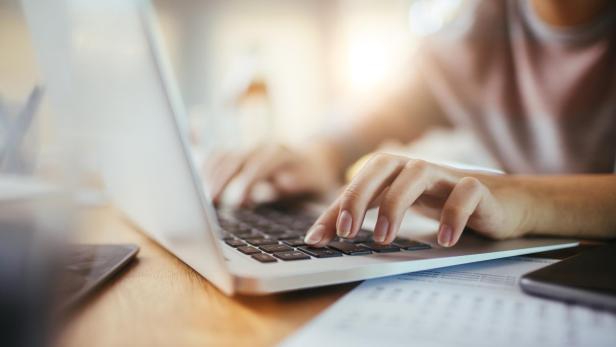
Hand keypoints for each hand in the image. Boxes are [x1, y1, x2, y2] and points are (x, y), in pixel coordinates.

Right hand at [204, 143, 338, 205]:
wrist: (318, 159)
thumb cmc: (319, 180)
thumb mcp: (319, 185)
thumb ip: (301, 185)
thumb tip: (281, 183)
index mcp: (285, 155)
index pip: (262, 163)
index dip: (249, 180)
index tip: (239, 201)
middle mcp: (265, 148)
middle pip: (237, 158)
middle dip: (223, 179)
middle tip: (210, 202)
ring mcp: (252, 150)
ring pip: (225, 156)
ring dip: (211, 176)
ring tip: (202, 200)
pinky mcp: (242, 155)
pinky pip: (219, 156)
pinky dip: (206, 169)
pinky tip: (198, 186)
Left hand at [304, 153, 530, 246]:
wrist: (503, 203)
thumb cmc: (444, 203)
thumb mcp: (401, 208)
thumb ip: (364, 216)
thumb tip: (320, 235)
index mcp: (396, 172)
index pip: (358, 182)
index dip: (335, 208)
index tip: (316, 239)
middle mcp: (417, 168)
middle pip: (382, 165)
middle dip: (359, 196)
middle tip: (346, 232)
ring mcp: (447, 175)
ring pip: (417, 173)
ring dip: (396, 204)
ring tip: (383, 237)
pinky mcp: (479, 188)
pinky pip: (465, 193)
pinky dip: (452, 214)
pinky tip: (443, 239)